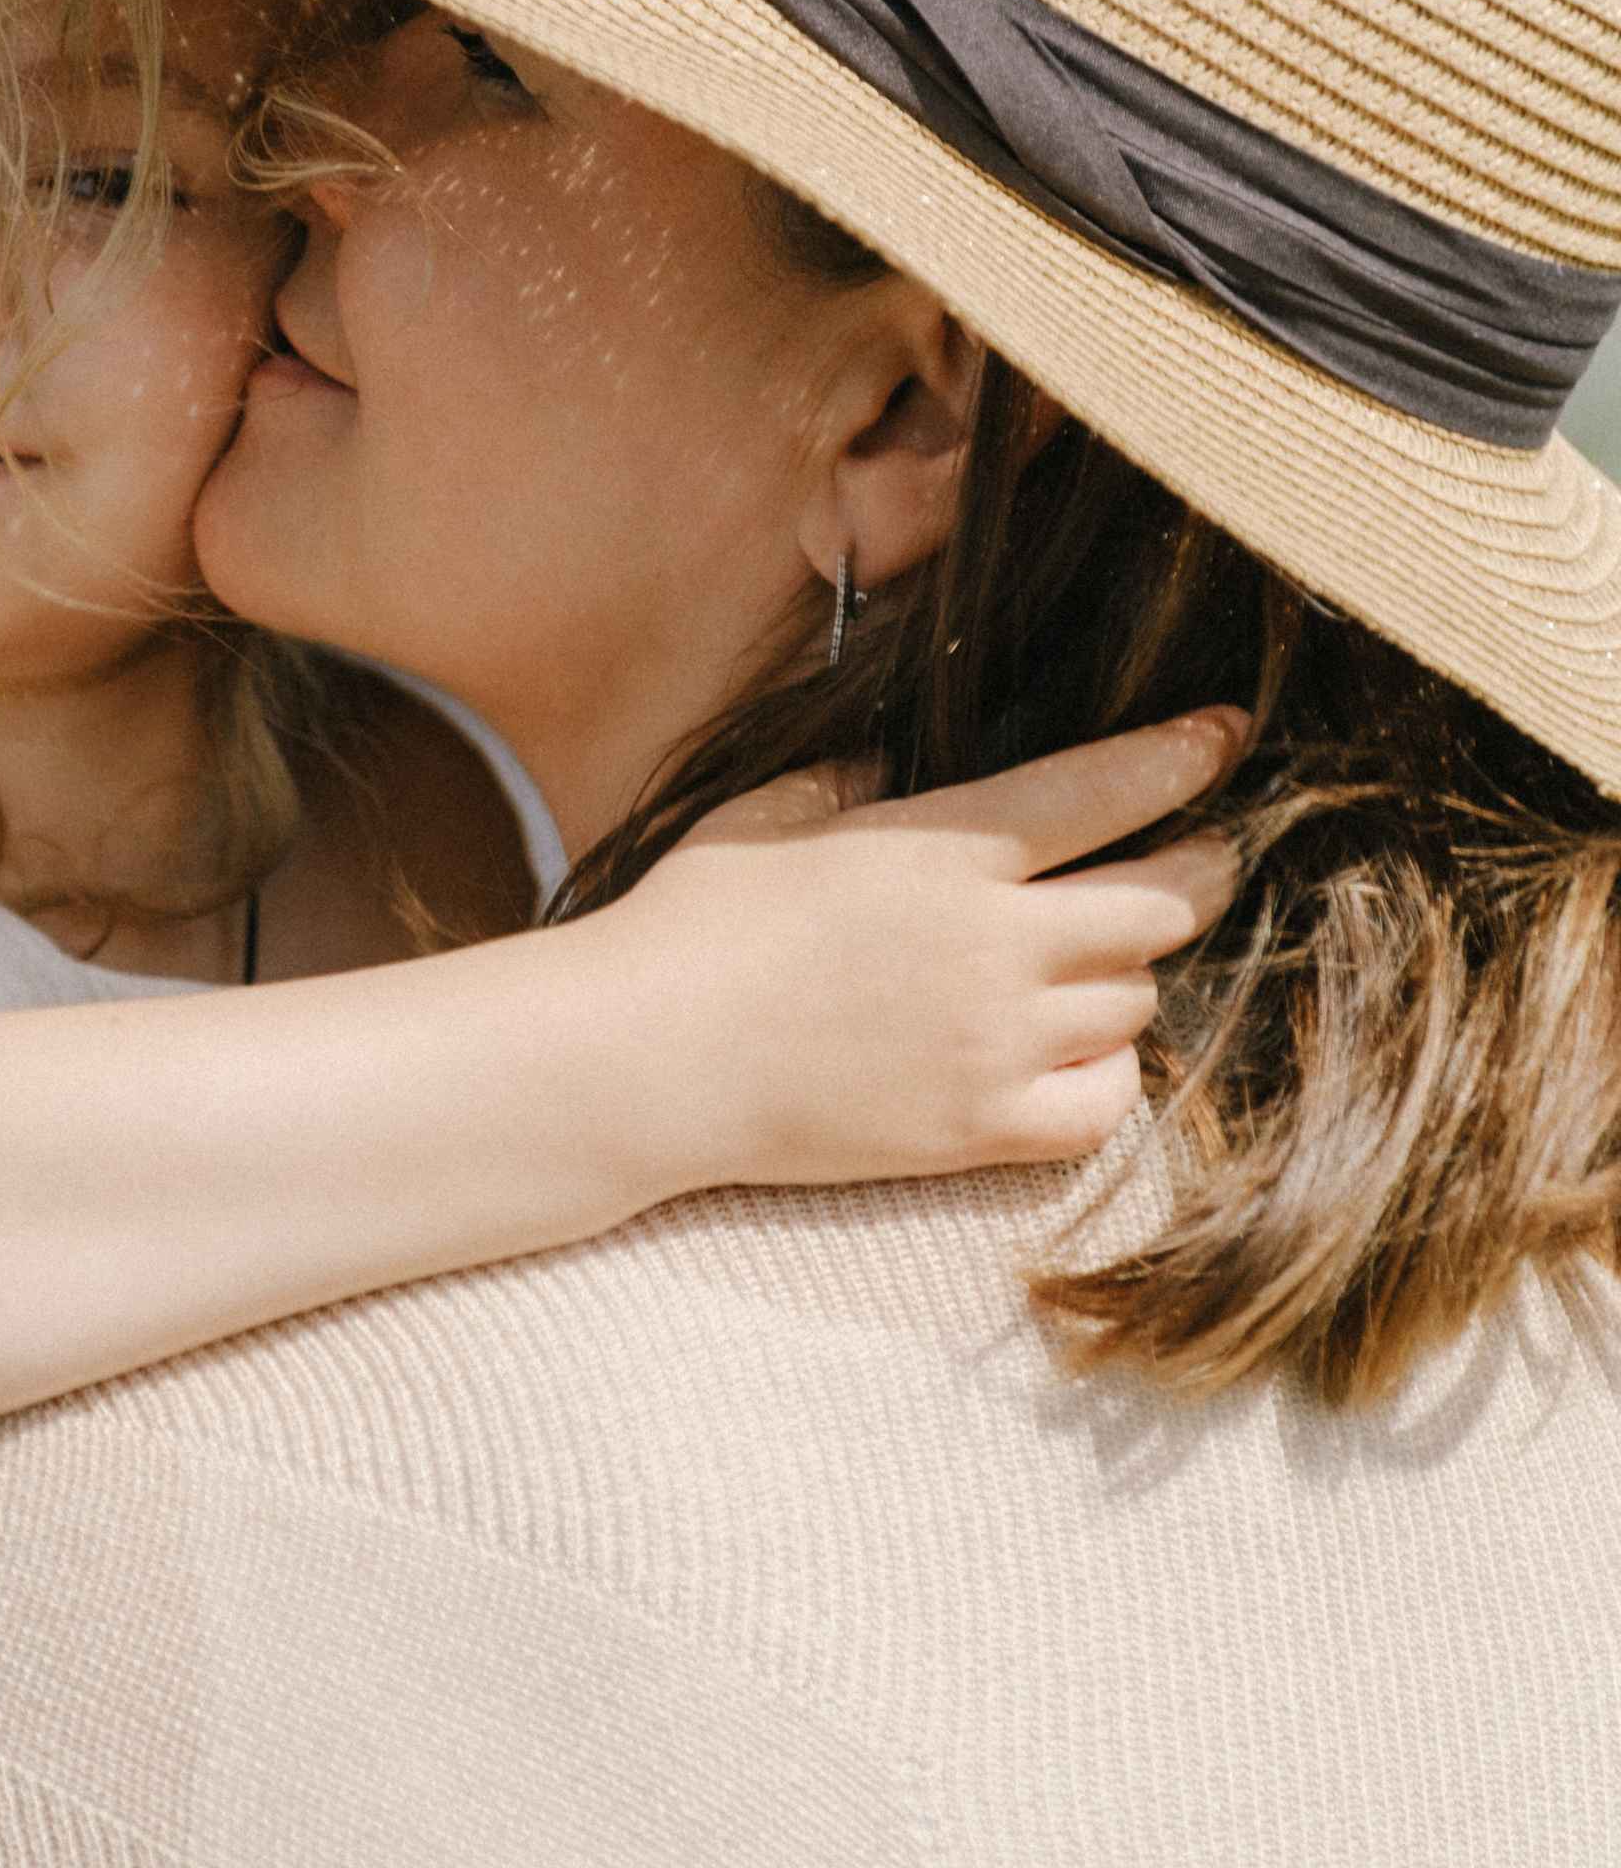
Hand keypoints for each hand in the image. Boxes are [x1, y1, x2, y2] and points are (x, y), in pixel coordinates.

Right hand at [610, 708, 1246, 1190]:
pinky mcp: (978, 1129)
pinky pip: (1107, 1101)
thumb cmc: (690, 922)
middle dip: (1202, 867)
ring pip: (1138, 998)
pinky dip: (1110, 1071)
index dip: (1181, 758)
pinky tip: (1078, 1049)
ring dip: (1133, 971)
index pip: (1105, 791)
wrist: (643, 1060)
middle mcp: (988, 945)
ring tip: (1106, 955)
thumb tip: (899, 755)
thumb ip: (854, 775)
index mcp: (940, 850)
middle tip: (1207, 855)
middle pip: (1163, 902)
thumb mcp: (770, 810)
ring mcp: (991, 1043)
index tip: (1225, 738)